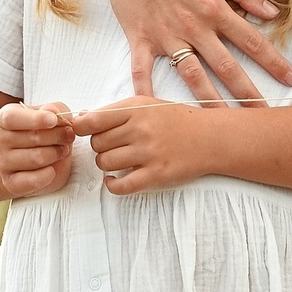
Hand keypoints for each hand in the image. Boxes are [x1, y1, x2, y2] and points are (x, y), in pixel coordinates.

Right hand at [0, 101, 75, 198]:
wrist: (28, 156)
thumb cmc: (40, 130)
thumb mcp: (47, 114)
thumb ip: (53, 109)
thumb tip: (53, 112)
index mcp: (4, 118)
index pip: (12, 118)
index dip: (35, 119)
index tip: (53, 120)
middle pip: (33, 138)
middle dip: (58, 136)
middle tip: (69, 136)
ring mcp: (2, 163)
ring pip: (36, 159)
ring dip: (56, 154)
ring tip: (62, 150)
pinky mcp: (10, 182)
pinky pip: (32, 181)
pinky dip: (47, 175)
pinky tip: (52, 169)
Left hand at [73, 97, 217, 194]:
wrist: (211, 138)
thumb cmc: (177, 120)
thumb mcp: (148, 104)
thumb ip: (117, 111)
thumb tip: (81, 119)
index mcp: (136, 109)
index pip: (92, 120)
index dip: (79, 128)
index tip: (81, 131)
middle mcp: (140, 130)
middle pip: (96, 143)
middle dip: (100, 146)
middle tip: (113, 145)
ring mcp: (148, 153)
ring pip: (105, 163)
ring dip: (107, 164)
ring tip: (119, 160)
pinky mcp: (155, 175)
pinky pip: (120, 186)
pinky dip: (112, 186)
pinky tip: (114, 180)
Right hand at [102, 0, 291, 102]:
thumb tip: (272, 12)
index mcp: (213, 8)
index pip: (251, 40)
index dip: (273, 61)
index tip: (290, 78)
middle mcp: (192, 27)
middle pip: (226, 67)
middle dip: (247, 93)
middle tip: (263, 117)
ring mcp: (165, 36)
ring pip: (192, 76)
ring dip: (209, 102)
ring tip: (222, 125)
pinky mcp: (140, 38)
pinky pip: (143, 71)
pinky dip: (147, 93)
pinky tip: (155, 113)